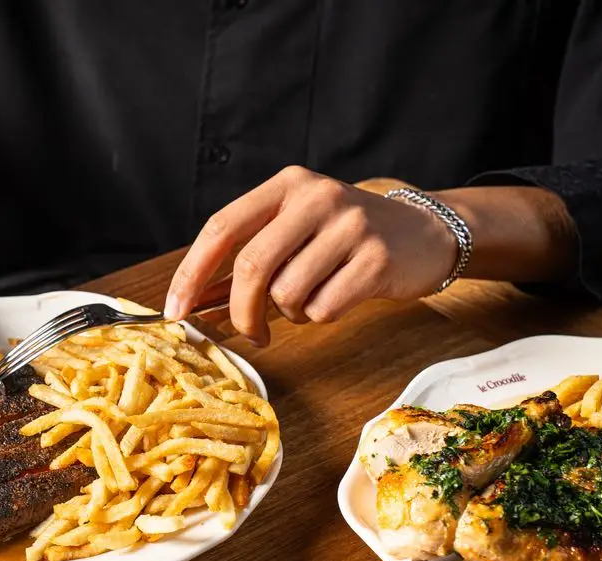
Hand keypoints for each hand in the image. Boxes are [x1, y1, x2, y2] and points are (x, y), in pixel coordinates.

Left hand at [165, 166, 457, 343]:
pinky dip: (321, 316)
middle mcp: (315, 197)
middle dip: (240, 311)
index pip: (222, 227)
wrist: (424, 235)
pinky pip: (323, 308)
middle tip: (249, 333)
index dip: (192, 272)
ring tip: (312, 298)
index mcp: (286, 185)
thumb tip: (194, 304)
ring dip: (291, 313)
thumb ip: (247, 261)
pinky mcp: (376, 259)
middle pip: (251, 266)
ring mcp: (349, 226)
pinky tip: (338, 297)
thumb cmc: (343, 240)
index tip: (176, 309)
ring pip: (287, 293)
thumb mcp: (294, 232)